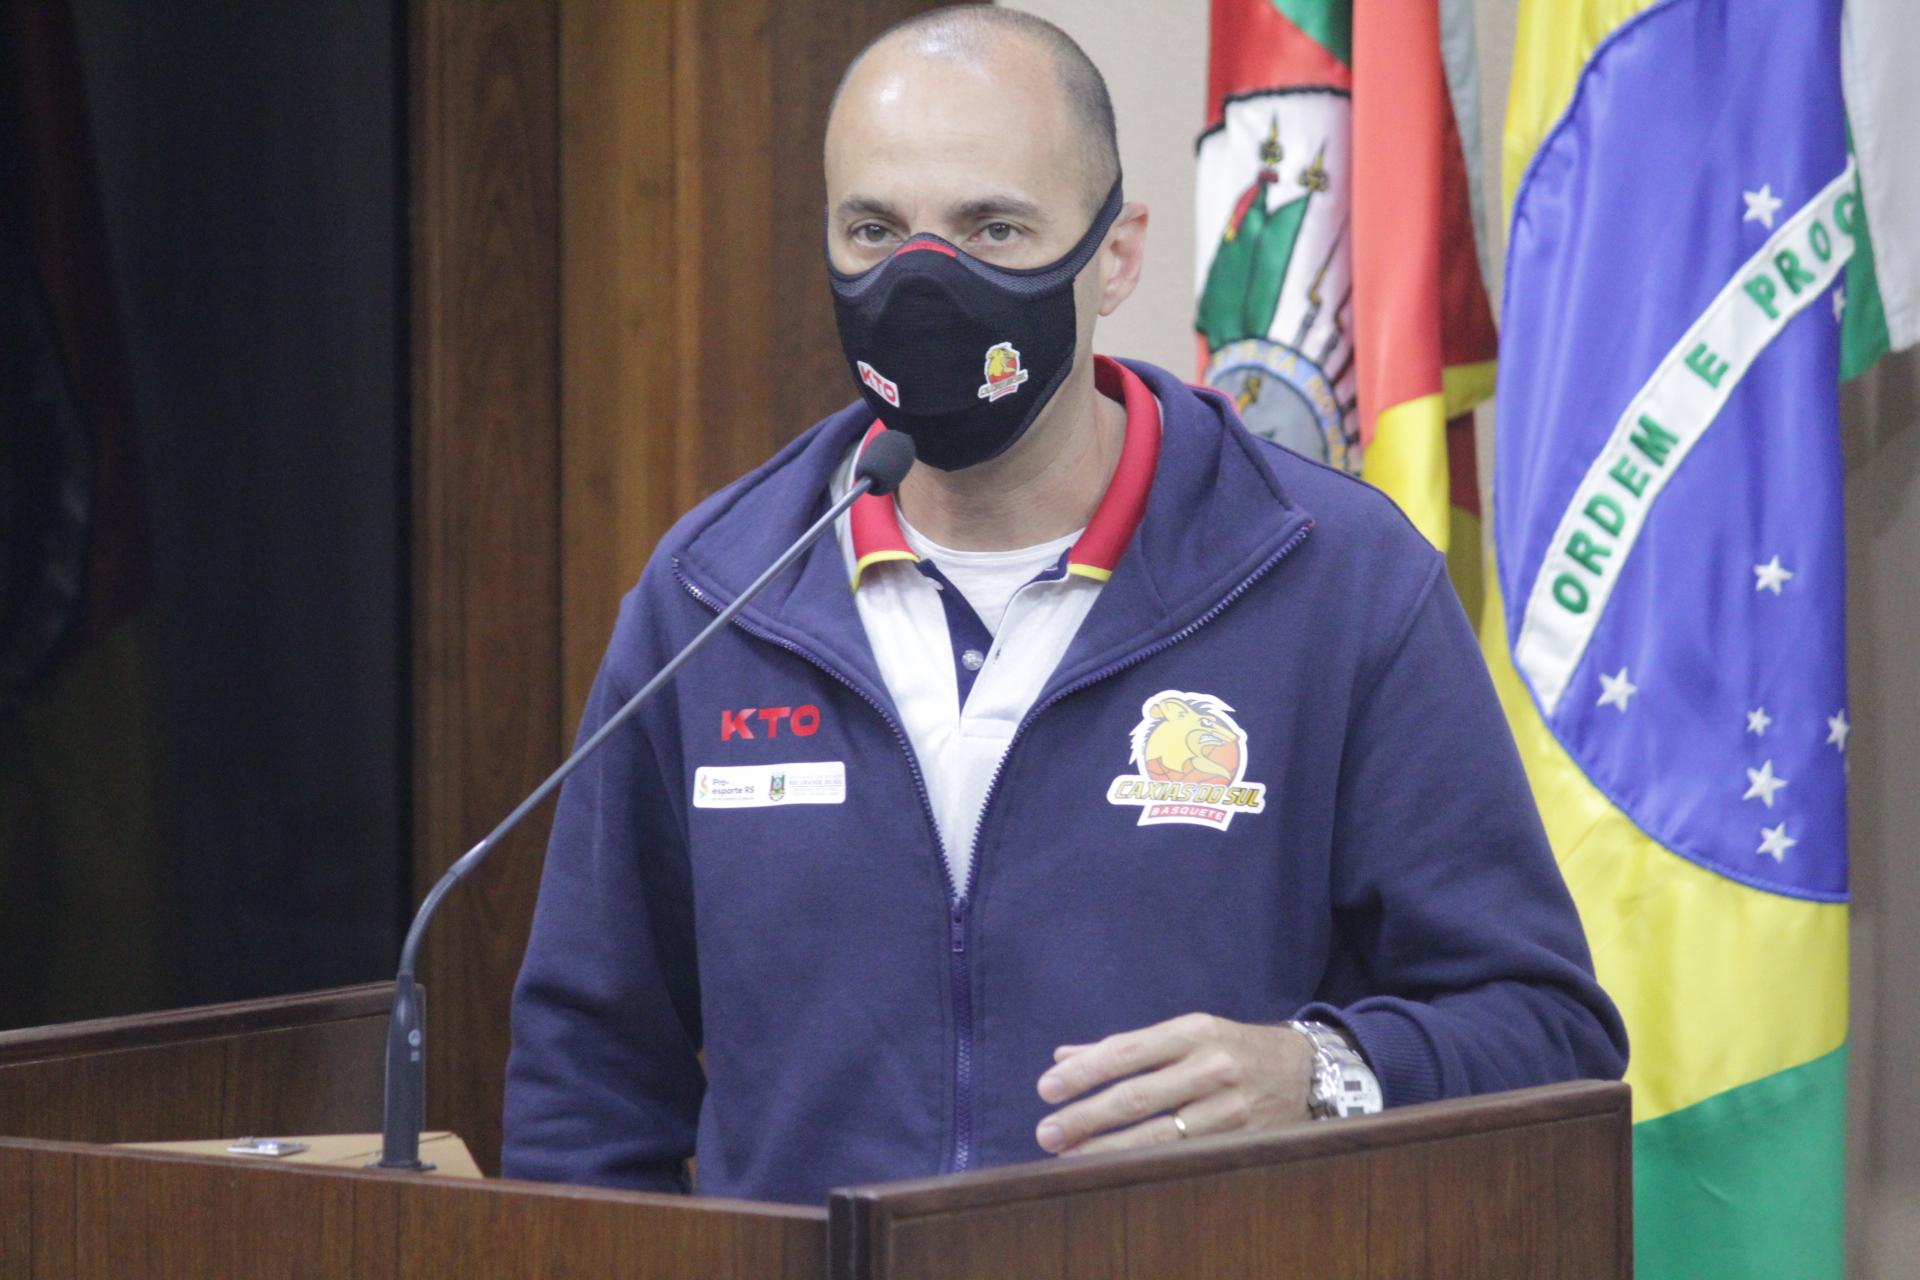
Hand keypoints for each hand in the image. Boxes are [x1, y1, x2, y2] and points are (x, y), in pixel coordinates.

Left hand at [1033, 1013, 1313, 1155]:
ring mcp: (1228, 1108)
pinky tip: (1115, 1172)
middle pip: (1138, 1096)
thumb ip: (1125, 1046)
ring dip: (1108, 1149)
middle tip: (1047, 1132)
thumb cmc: (1230, 1048)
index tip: (1046, 1088)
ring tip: (1069, 1158)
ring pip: (1159, 1135)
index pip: (1128, 1051)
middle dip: (1087, 1116)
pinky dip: (1146, 1165)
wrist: (1305, 1071)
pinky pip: (1185, 1158)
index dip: (1085, 1072)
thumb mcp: (1186, 1033)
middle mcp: (1211, 1067)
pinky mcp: (1241, 1142)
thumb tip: (1063, 1057)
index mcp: (1193, 1031)